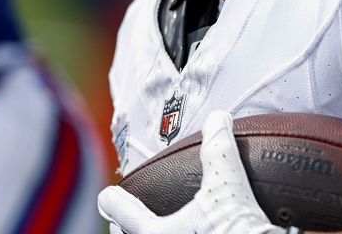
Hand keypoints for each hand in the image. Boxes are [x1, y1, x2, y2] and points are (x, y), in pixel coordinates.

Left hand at [98, 110, 288, 233]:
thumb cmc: (234, 232)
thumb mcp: (227, 187)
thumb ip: (219, 152)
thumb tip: (218, 120)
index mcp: (156, 233)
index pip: (125, 213)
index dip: (115, 201)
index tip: (107, 196)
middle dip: (130, 227)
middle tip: (126, 220)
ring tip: (166, 227)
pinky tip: (200, 233)